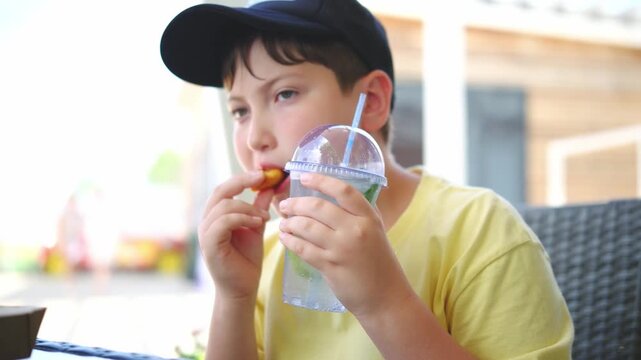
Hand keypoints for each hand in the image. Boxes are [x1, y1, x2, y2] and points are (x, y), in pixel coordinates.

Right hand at [198, 171, 273, 300]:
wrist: (242, 288)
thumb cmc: (246, 259)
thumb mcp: (255, 226)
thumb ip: (258, 207)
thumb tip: (269, 186)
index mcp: (215, 216)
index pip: (224, 189)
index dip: (242, 178)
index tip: (262, 173)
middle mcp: (206, 222)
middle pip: (220, 191)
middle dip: (242, 182)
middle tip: (263, 179)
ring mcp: (205, 233)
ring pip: (223, 206)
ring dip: (247, 207)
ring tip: (264, 217)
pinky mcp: (209, 245)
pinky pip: (223, 222)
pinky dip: (242, 218)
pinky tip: (258, 224)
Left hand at [278, 173, 411, 316]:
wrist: (386, 296)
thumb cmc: (379, 262)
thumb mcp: (375, 231)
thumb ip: (358, 214)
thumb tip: (331, 195)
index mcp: (369, 217)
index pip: (343, 190)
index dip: (321, 180)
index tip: (304, 176)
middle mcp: (356, 229)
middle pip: (318, 207)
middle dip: (296, 204)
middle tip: (285, 205)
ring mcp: (342, 248)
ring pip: (307, 227)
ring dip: (290, 222)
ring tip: (284, 222)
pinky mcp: (331, 266)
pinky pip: (303, 248)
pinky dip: (291, 241)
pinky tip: (285, 238)